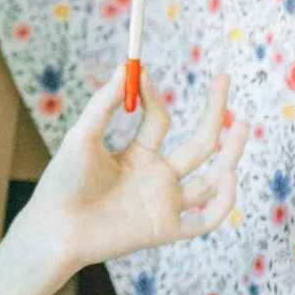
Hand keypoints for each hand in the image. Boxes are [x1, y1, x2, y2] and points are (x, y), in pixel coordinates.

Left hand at [23, 67, 247, 277]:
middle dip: (215, 112)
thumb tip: (125, 64)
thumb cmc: (63, 182)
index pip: (160, 120)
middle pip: (199, 144)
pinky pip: (206, 219)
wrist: (54, 227)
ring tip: (241, 125)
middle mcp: (157, 178)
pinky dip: (223, 200)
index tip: (142, 72)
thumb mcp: (83, 136)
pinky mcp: (166, 229)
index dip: (153, 96)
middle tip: (224, 78)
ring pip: (211, 181)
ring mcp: (165, 203)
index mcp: (138, 155)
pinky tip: (226, 172)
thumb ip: (103, 102)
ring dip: (230, 154)